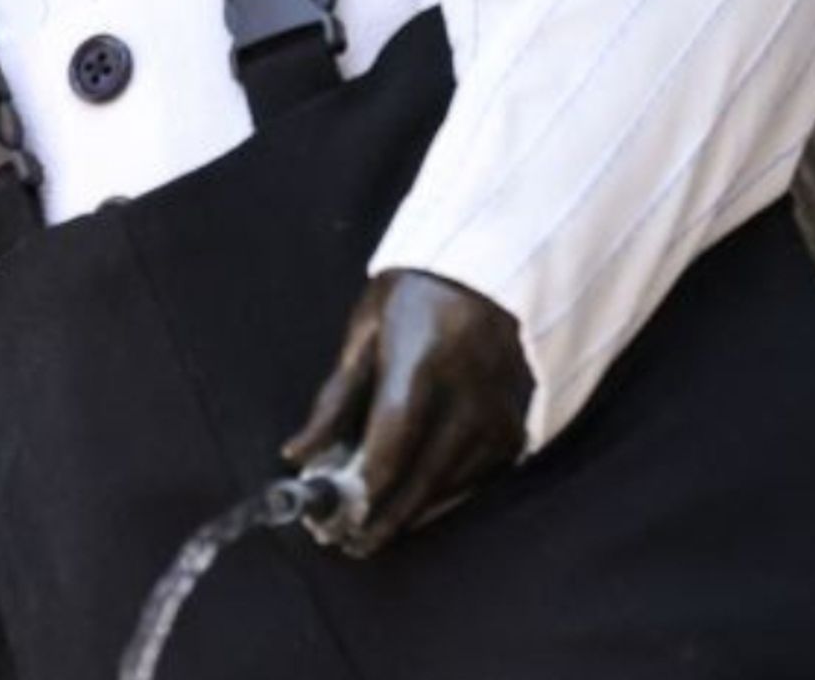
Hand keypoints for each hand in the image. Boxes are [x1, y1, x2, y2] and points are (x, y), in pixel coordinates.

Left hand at [282, 269, 531, 557]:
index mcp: (425, 359)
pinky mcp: (516, 428)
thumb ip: (335, 397)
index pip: (392, 442)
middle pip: (420, 478)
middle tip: (343, 542)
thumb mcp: (366, 328)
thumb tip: (299, 454)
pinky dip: (439, 497)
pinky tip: (411, 505)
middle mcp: (469, 394)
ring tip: (367, 530)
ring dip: (407, 514)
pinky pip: (474, 481)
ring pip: (447, 487)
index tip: (330, 518)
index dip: (361, 488)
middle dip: (379, 517)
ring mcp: (499, 415)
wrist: (488, 272)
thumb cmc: (415, 293)